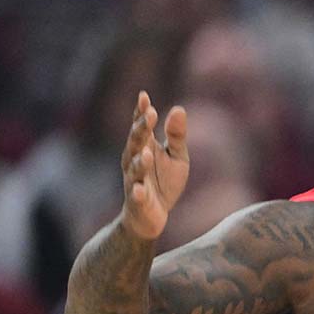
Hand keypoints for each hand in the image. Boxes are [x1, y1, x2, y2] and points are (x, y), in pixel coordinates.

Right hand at [120, 91, 189, 239]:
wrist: (152, 217)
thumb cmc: (163, 183)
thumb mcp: (177, 157)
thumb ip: (176, 135)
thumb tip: (179, 108)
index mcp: (144, 148)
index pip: (141, 126)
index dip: (141, 112)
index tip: (144, 96)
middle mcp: (135, 161)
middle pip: (136, 143)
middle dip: (141, 129)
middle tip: (149, 115)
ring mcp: (134, 181)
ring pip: (134, 168)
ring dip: (140, 160)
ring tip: (147, 151)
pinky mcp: (138, 201)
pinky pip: (136, 196)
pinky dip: (137, 193)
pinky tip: (139, 189)